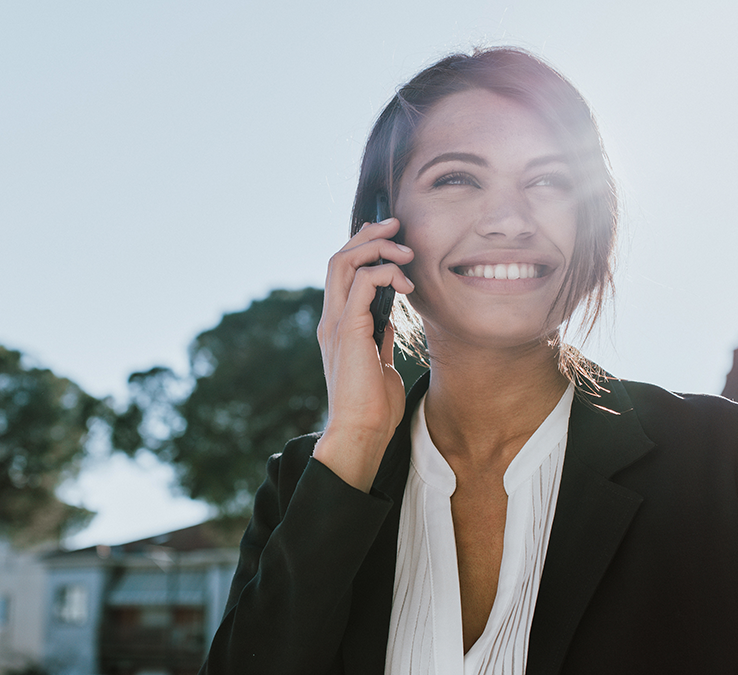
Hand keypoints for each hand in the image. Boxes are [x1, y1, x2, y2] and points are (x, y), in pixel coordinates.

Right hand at [314, 217, 414, 491]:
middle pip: (339, 258)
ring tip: (406, 251)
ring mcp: (335, 323)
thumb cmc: (374, 407)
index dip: (363, 246)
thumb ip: (379, 337)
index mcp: (338, 325)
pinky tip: (405, 285)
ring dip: (377, 248)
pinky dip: (383, 273)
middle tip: (397, 223)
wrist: (361, 433)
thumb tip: (390, 319)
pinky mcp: (347, 330)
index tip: (391, 236)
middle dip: (368, 234)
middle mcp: (331, 318)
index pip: (343, 272)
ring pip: (344, 262)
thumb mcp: (380, 362)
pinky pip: (360, 284)